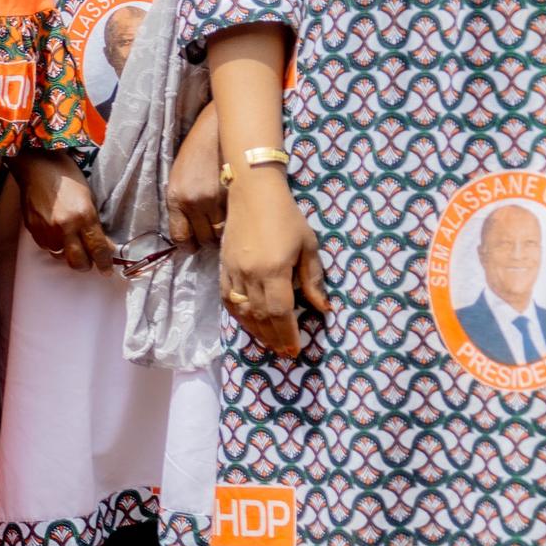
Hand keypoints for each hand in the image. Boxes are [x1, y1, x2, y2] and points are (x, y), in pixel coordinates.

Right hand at [16, 149, 114, 271]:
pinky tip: (57, 233)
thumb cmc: (66, 176)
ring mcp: (47, 231)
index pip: (97, 249)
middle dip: (86, 265)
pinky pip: (47, 247)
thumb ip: (94, 224)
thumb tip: (103, 244)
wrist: (36, 165)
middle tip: (90, 260)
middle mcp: (65, 228)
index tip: (107, 270)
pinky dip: (54, 245)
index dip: (104, 263)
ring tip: (71, 242)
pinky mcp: (33, 231)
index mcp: (83, 217)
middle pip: (77, 262)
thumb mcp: (88, 198)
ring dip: (68, 254)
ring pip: (61, 257)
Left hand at [167, 105, 225, 246]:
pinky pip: (237, 222)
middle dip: (208, 241)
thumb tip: (188, 234)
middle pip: (204, 239)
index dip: (188, 245)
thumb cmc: (195, 153)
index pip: (180, 237)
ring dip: (225, 234)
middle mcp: (194, 202)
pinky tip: (238, 217)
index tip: (194, 245)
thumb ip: (180, 206)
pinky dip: (237, 223)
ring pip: (223, 234)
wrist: (217, 130)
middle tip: (213, 234)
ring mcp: (217, 200)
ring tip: (227, 226)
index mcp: (176, 198)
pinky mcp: (236, 196)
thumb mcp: (177, 179)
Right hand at [219, 172, 326, 355]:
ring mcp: (233, 272)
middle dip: (273, 338)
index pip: (280, 311)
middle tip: (284, 352)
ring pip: (242, 311)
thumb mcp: (309, 246)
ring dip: (255, 331)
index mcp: (274, 270)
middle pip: (260, 316)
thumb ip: (313, 279)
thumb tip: (321, 308)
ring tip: (269, 343)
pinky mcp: (223, 267)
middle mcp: (250, 275)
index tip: (295, 349)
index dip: (287, 334)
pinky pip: (227, 299)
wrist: (252, 193)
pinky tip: (248, 323)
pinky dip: (238, 315)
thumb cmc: (287, 217)